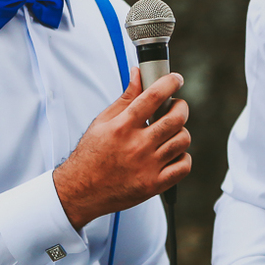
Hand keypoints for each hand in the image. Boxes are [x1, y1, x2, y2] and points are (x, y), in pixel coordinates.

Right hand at [53, 68, 190, 228]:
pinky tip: (172, 153)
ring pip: (182, 140)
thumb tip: (137, 74)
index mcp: (122, 127)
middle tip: (175, 107)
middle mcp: (136, 146)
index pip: (153, 96)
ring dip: (181, 132)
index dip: (169, 82)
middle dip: (180, 107)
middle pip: (176, 118)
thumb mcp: (103, 121)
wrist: (81, 191)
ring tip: (170, 132)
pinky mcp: (153, 185)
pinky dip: (182, 157)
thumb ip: (125, 97)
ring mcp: (147, 167)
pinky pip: (183, 166)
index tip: (175, 79)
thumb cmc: (91, 155)